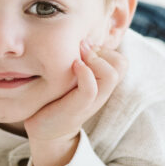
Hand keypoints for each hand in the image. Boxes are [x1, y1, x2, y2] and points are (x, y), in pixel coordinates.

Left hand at [24, 41, 127, 165]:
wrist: (42, 130)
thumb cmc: (53, 99)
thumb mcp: (68, 76)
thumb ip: (76, 59)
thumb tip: (78, 35)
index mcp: (101, 83)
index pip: (120, 60)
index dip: (104, 48)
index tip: (83, 46)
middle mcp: (101, 92)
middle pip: (121, 63)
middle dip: (101, 50)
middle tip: (81, 49)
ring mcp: (91, 102)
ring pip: (111, 74)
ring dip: (94, 59)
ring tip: (77, 57)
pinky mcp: (77, 110)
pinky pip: (90, 89)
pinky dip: (84, 73)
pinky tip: (72, 66)